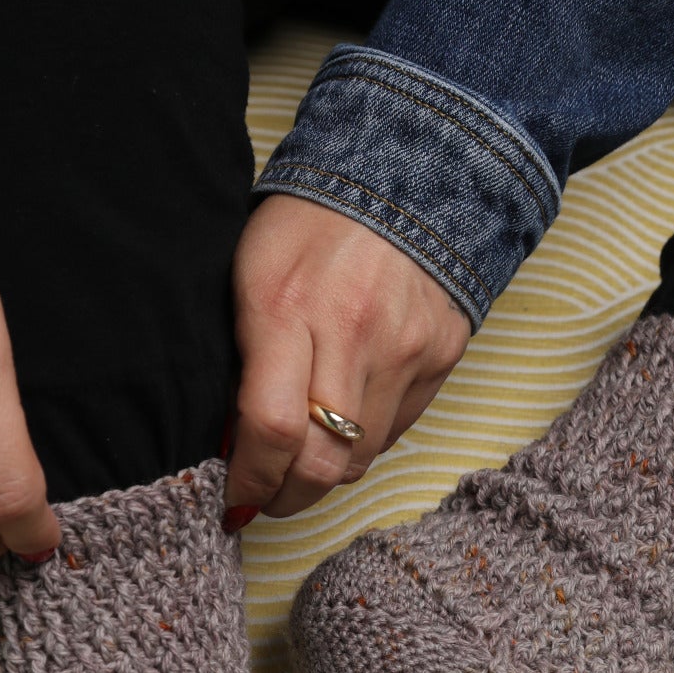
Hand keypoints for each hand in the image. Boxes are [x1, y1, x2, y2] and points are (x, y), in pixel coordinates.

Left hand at [224, 193, 471, 518]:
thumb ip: (240, 361)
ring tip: (298, 466)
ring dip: (323, 477)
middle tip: (263, 499)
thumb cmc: (308, 224)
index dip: (249, 479)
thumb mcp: (249, 276)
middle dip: (284, 498)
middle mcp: (354, 336)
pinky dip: (362, 444)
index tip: (234, 496)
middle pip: (321, 463)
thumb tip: (232, 443)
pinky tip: (341, 425)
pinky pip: (395, 432)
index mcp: (288, 309)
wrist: (406, 173)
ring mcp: (406, 351)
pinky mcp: (441, 358)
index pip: (272, 428)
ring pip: (360, 460)